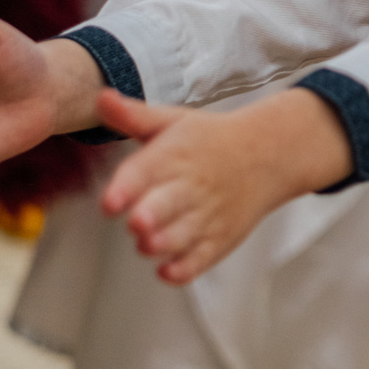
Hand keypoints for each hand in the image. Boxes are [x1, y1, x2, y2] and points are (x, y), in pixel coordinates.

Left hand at [99, 88, 352, 283]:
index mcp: (173, 155)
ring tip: (147, 244)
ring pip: (182, 236)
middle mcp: (190, 186)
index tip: (110, 203)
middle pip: (168, 205)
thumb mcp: (173, 121)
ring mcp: (207, 215)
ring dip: (164, 243)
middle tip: (138, 222)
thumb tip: (99, 97)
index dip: (126, 188)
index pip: (146, 171)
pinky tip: (167, 272)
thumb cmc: (209, 139)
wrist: (269, 155)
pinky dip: (184, 270)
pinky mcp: (219, 239)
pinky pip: (201, 260)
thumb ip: (132, 115)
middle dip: (150, 216)